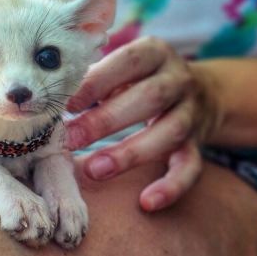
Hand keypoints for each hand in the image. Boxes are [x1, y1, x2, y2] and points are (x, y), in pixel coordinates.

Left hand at [64, 37, 221, 211]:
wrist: (206, 92)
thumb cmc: (142, 79)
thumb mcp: (124, 68)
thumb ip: (95, 78)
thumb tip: (51, 103)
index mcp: (156, 53)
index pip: (128, 61)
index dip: (97, 82)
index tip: (66, 104)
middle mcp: (178, 79)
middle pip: (149, 97)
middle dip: (106, 120)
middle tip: (70, 139)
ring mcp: (191, 112)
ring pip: (169, 132)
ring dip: (130, 153)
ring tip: (94, 170)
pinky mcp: (198, 143)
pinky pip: (191, 166)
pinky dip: (171, 186)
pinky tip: (146, 202)